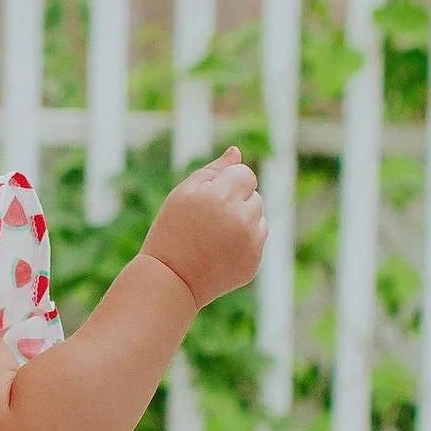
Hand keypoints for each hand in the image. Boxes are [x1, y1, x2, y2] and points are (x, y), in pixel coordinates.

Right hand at [142, 148, 267, 308]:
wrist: (171, 279)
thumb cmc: (172, 231)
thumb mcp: (184, 194)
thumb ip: (213, 170)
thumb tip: (237, 152)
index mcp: (222, 196)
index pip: (246, 174)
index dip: (228, 184)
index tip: (211, 198)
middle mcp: (241, 218)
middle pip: (254, 195)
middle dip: (236, 202)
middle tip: (209, 221)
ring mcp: (250, 242)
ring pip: (258, 217)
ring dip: (243, 220)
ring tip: (215, 236)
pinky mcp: (254, 261)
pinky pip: (258, 239)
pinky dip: (244, 242)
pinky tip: (221, 251)